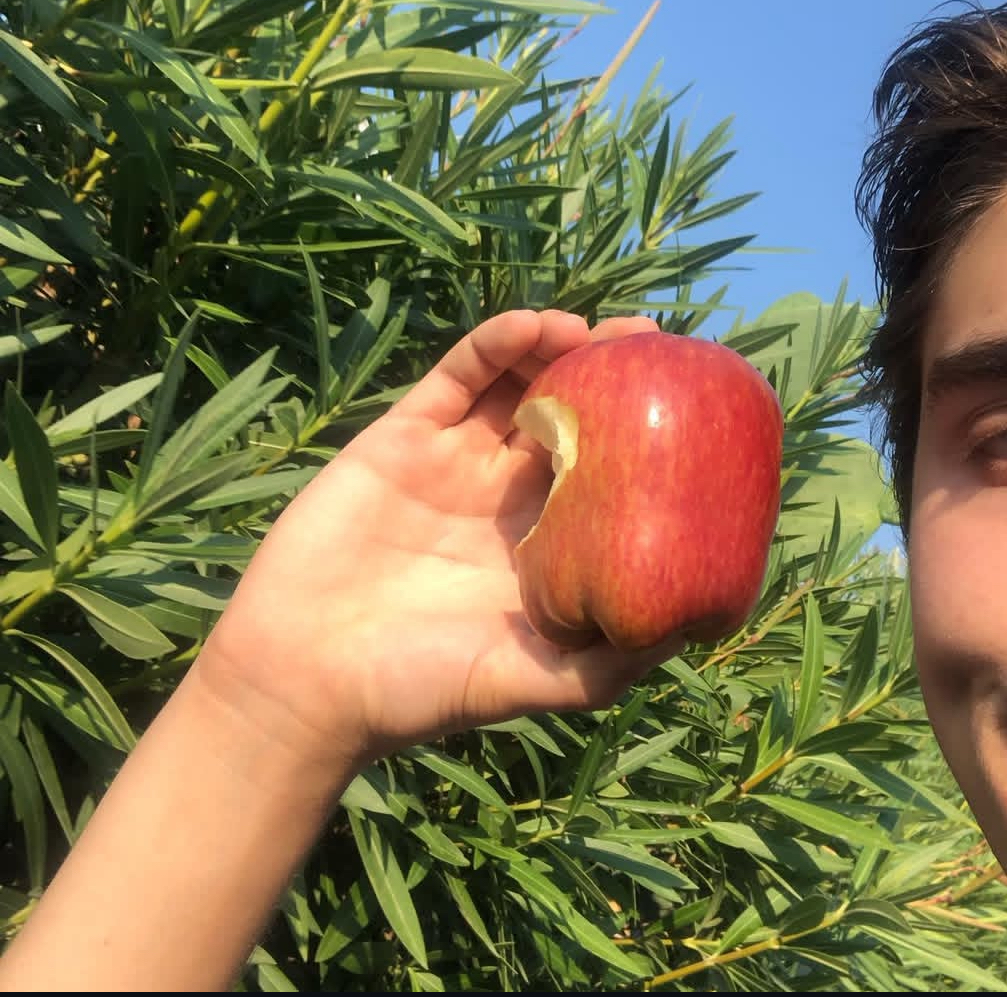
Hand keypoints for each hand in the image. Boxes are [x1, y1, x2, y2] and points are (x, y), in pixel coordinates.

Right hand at [198, 308, 681, 774]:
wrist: (306, 679)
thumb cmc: (419, 689)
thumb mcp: (531, 682)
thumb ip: (605, 662)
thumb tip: (691, 630)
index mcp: (541, 544)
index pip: (606, 474)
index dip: (645, 437)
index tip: (689, 405)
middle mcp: (503, 496)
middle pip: (569, 416)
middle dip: (610, 378)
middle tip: (650, 343)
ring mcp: (454, 460)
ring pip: (516, 385)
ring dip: (558, 348)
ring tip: (598, 331)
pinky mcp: (402, 437)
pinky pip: (456, 377)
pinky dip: (494, 345)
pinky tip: (533, 325)